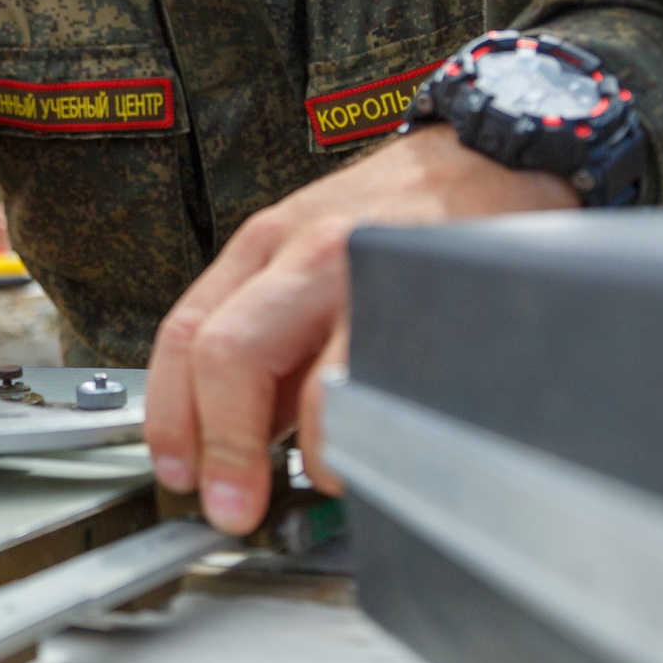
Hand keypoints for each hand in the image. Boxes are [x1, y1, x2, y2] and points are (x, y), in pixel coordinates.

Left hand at [143, 125, 575, 534]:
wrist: (490, 156)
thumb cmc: (395, 213)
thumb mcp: (305, 255)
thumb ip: (268, 336)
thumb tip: (233, 436)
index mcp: (264, 245)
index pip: (188, 333)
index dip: (172, 417)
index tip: (179, 474)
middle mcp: (308, 252)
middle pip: (231, 355)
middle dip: (226, 448)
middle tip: (234, 506)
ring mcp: (371, 275)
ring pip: (318, 384)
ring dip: (313, 454)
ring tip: (324, 480)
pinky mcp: (433, 299)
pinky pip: (394, 385)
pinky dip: (381, 435)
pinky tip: (384, 446)